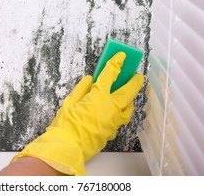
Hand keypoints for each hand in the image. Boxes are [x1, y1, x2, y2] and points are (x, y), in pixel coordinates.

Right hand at [11, 52, 143, 174]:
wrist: (68, 147)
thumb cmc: (66, 123)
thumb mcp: (70, 102)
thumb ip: (81, 89)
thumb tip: (89, 80)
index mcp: (99, 96)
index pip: (110, 75)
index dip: (116, 63)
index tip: (121, 56)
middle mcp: (110, 107)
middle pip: (128, 91)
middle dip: (134, 81)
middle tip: (137, 76)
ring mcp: (113, 121)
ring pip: (128, 108)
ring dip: (130, 100)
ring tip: (127, 96)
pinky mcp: (112, 132)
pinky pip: (120, 119)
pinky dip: (120, 113)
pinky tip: (115, 112)